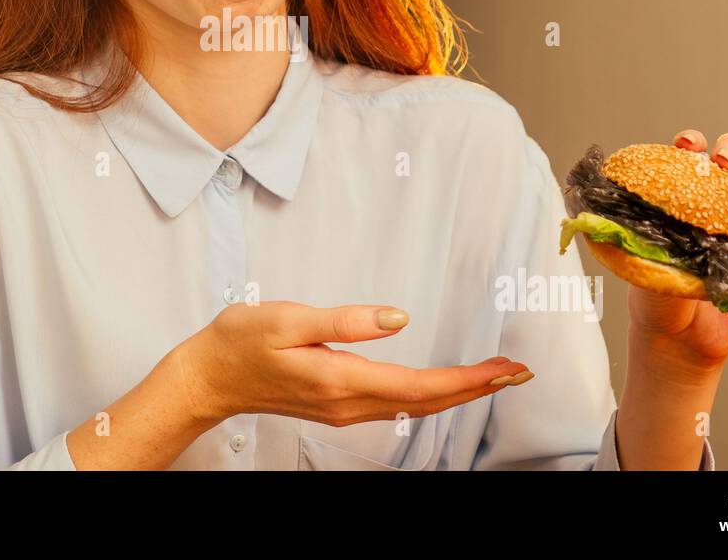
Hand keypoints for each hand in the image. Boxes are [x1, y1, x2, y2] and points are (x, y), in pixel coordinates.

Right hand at [173, 301, 532, 426]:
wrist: (209, 377)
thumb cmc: (242, 342)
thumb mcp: (288, 318)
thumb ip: (343, 321)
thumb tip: (397, 318)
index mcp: (342, 380)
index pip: (421, 385)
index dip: (468, 379)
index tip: (505, 369)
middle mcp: (350, 403)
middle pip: (427, 401)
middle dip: (476, 388)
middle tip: (519, 371)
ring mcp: (344, 408)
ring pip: (415, 405)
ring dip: (457, 391)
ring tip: (492, 375)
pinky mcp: (338, 403)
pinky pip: (397, 403)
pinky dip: (431, 393)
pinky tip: (443, 383)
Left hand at [627, 130, 727, 376]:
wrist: (681, 341)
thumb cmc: (654, 298)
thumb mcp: (637, 262)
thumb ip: (627, 238)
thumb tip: (586, 217)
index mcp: (678, 196)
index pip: (686, 154)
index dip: (689, 143)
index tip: (685, 149)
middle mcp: (712, 198)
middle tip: (720, 166)